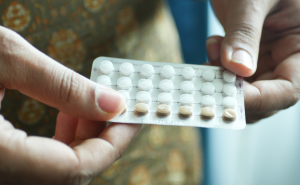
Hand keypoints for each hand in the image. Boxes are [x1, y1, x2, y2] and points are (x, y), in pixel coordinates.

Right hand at [0, 26, 141, 184]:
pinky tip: (68, 114)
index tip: (135, 115)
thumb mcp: (3, 57)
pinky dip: (61, 142)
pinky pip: (39, 163)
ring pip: (56, 171)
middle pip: (71, 173)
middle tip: (117, 105)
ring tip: (93, 105)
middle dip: (102, 138)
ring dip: (84, 139)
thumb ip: (62, 85)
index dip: (114, 142)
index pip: (77, 168)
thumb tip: (113, 101)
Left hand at [207, 0, 299, 122]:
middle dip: (234, 93)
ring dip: (220, 80)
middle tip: (209, 82)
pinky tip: (212, 44)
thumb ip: (245, 33)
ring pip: (243, 88)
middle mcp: (285, 59)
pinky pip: (230, 72)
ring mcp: (264, 57)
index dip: (259, 99)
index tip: (227, 96)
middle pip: (264, 96)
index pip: (288, 89)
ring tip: (210, 55)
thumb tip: (237, 68)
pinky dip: (216, 67)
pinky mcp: (245, 53)